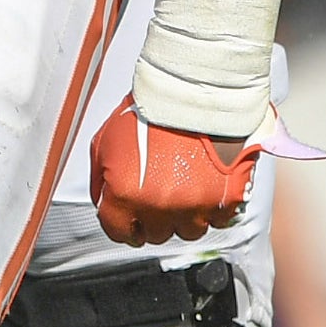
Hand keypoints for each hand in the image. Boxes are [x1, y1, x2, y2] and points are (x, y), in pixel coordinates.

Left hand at [89, 98, 256, 242]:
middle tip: (160, 193)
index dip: (123, 226)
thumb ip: (100, 179)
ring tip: (185, 188)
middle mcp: (159, 207)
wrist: (189, 91)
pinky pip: (218, 220)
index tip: (130, 223)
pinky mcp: (225, 199)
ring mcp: (194, 205)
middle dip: (155, 218)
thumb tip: (105, 203)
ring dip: (185, 215)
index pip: (119, 233)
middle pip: (156, 235)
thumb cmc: (147, 112)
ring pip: (189, 231)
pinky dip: (214, 208)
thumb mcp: (104, 142)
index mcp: (125, 194)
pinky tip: (207, 187)